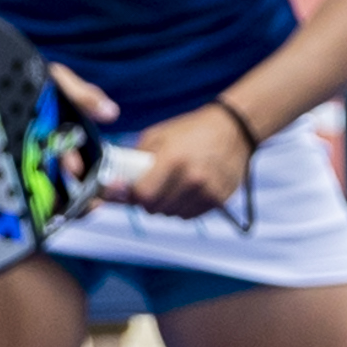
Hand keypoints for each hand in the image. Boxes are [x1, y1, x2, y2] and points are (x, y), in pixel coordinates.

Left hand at [113, 97, 253, 217]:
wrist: (234, 131)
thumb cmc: (191, 131)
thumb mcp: (158, 136)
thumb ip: (134, 162)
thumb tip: (112, 186)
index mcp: (173, 159)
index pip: (142, 196)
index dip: (133, 195)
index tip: (132, 188)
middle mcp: (192, 179)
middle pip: (154, 209)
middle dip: (148, 200)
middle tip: (154, 185)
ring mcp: (207, 192)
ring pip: (171, 215)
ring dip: (166, 204)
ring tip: (174, 184)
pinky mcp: (219, 201)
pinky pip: (189, 215)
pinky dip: (183, 207)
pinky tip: (189, 189)